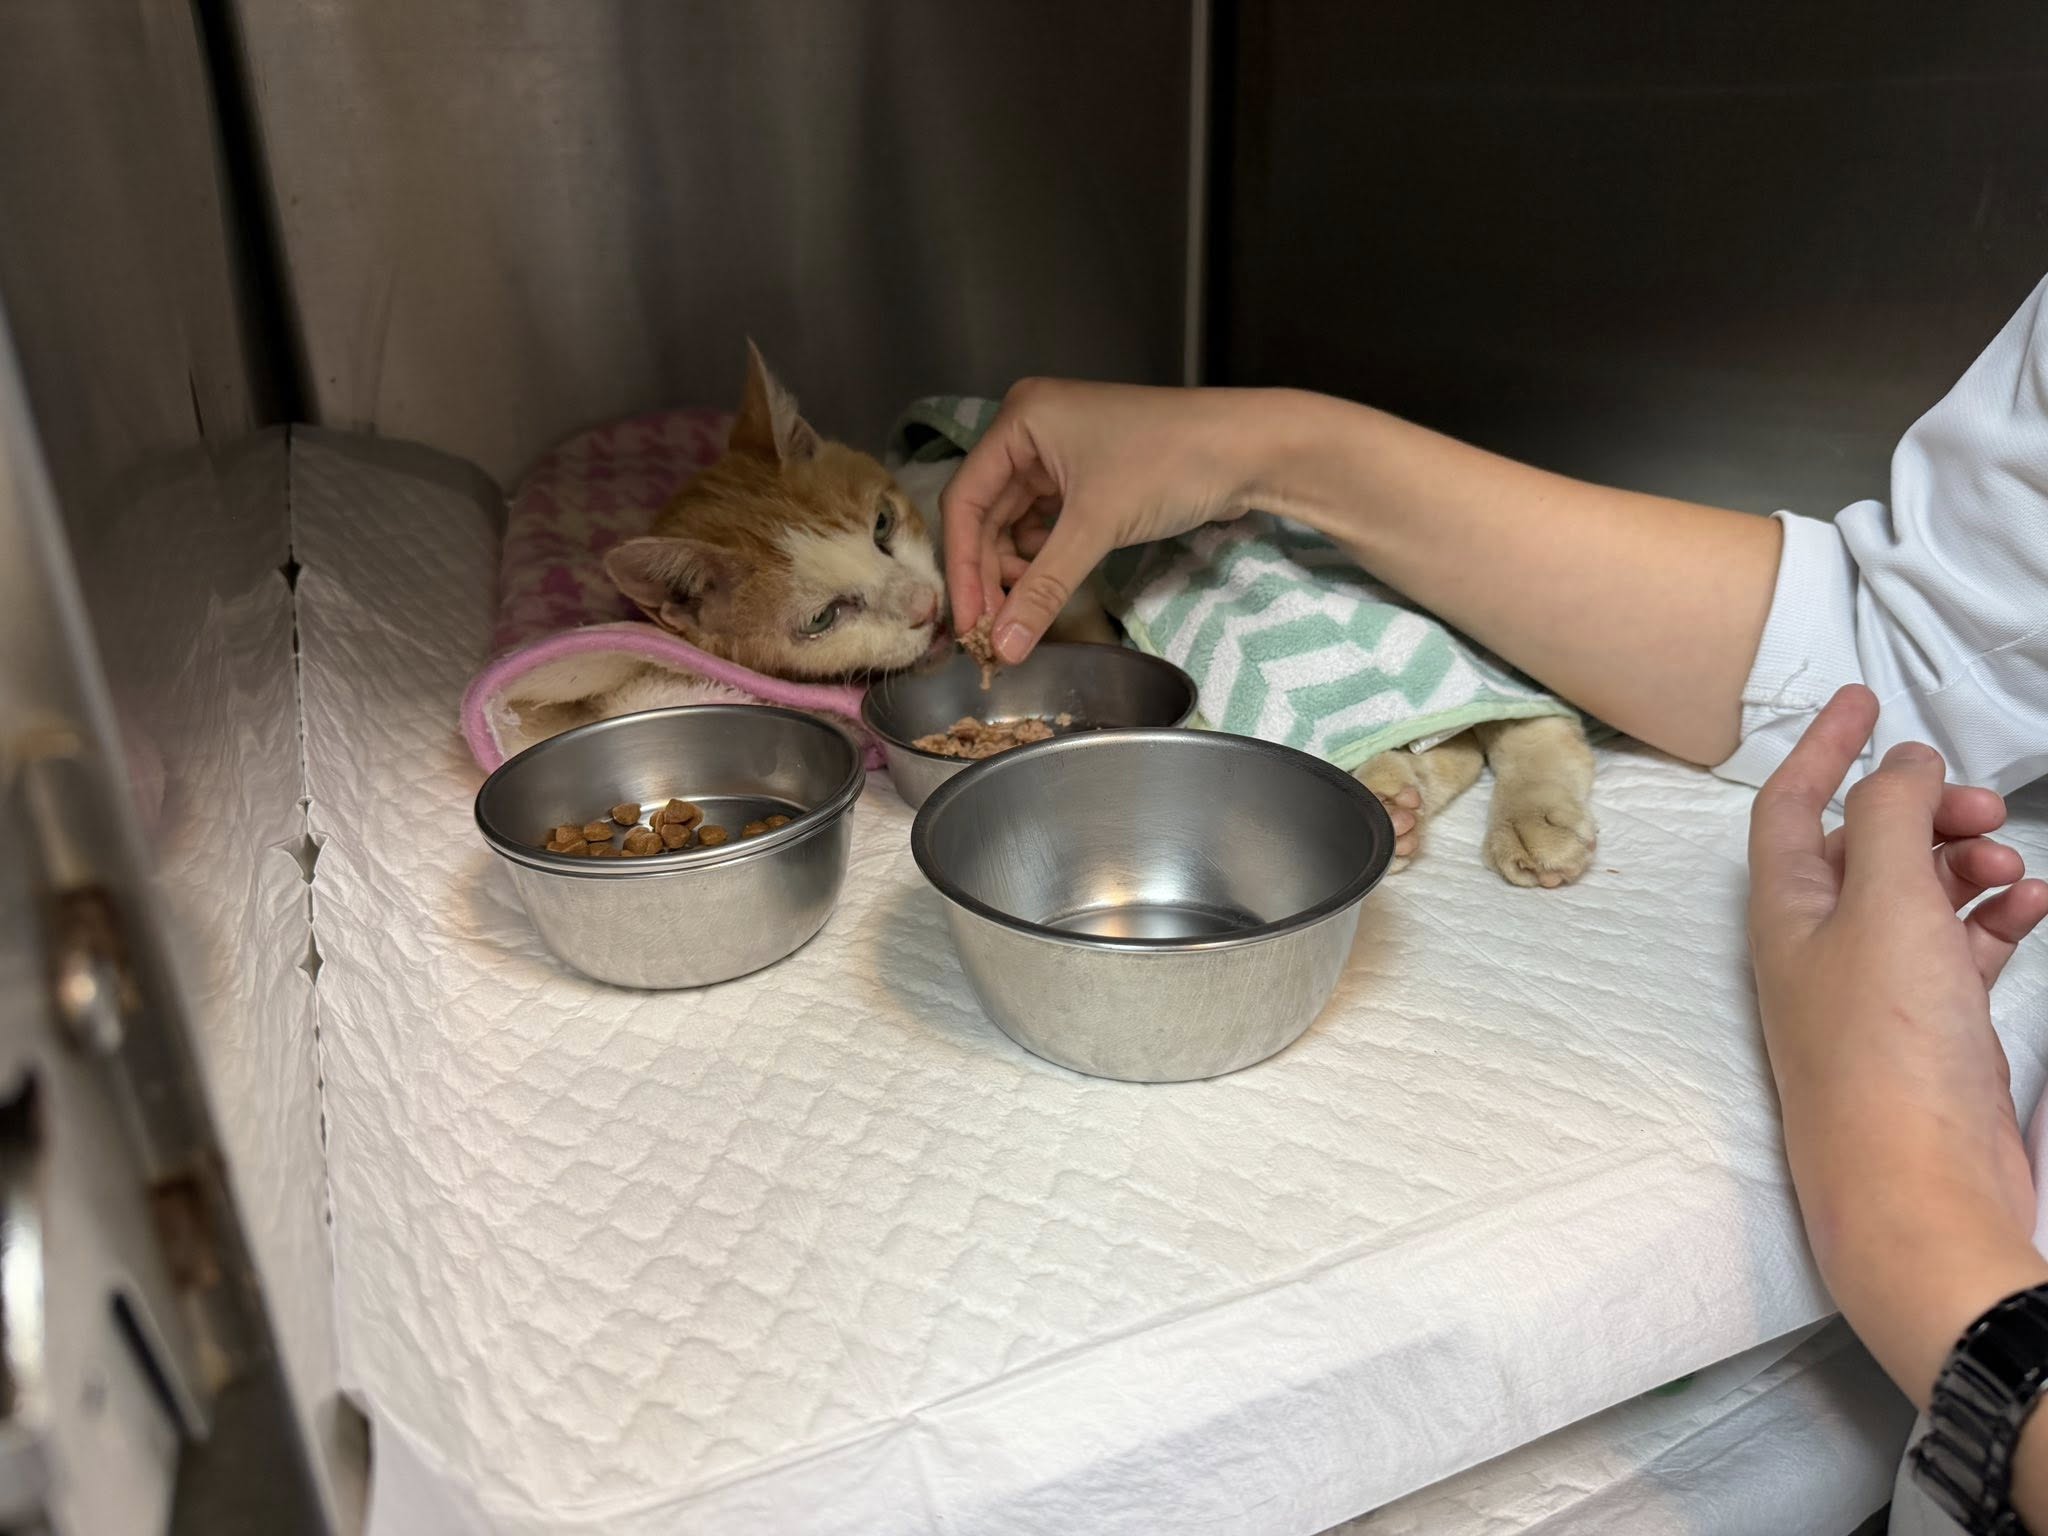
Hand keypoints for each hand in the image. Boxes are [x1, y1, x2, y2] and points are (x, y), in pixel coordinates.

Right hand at [940, 380, 1268, 661]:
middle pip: (987, 515)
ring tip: (1026, 613)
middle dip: (990, 574)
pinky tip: (1048, 587)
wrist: (1249, 449)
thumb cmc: (1170, 464)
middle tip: (994, 632)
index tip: (967, 623)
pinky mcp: (1087, 477)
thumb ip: (1043, 589)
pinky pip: (1046, 524)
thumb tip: (1005, 648)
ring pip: (1015, 523)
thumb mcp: (1096, 527)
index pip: (965, 499)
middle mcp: (1031, 431)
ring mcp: (1059, 453)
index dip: (963, 567)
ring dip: (1017, 571)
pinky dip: (1043, 558)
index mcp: (1020, 420)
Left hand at [1748, 684, 2047, 1403]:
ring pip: (1918, 897)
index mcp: (1783, 911)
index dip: (1823, 745)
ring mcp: (1872, 992)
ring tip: (2010, 865)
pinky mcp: (1927, 1032)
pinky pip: (1960, 951)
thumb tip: (1898, 759)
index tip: (1863, 697)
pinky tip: (2029, 908)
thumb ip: (1887, 818)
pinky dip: (1994, 920)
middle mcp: (1816, 947)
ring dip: (1965, 865)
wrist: (1918, 1190)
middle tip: (1983, 807)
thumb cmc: (1886, 1052)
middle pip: (1862, 845)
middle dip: (1922, 810)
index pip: (1788, 802)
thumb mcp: (1884, 906)